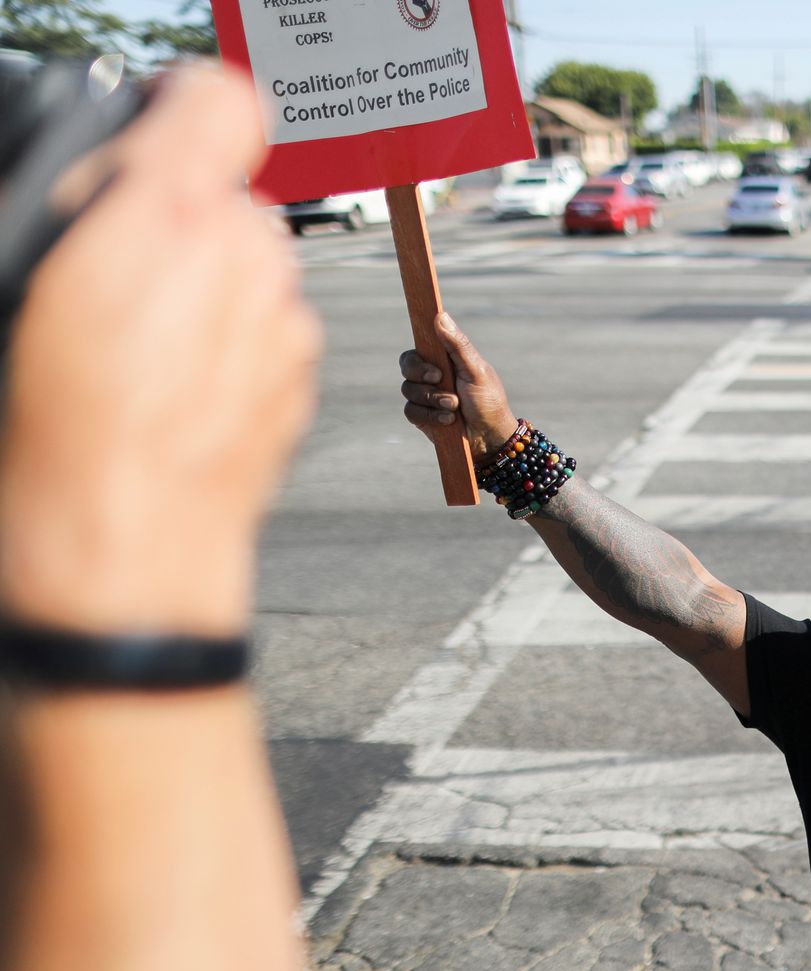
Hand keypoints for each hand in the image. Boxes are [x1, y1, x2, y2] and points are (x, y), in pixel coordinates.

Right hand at [0, 66, 320, 636]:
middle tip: (111, 282)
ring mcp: (282, 318)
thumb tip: (132, 171)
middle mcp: (245, 257)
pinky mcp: (299, 373)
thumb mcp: (35, 281)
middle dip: (181, 224)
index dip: (182, 118)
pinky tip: (172, 392)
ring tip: (136, 356)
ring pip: (250, 265)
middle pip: (227, 198)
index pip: (219, 103)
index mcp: (168, 215)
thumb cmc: (56, 428)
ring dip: (207, 287)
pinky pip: (264, 326)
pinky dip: (229, 341)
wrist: (123, 552)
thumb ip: (105, 204)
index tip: (148, 152)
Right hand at [399, 312, 517, 457]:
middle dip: (422, 374)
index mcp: (444, 360)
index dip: (419, 355)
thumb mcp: (476, 370)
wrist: (490, 437)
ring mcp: (424, 395)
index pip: (419, 348)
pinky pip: (411, 411)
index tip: (435, 367)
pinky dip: (430, 415)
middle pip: (407, 365)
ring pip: (408, 389)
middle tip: (440, 380)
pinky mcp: (421, 416)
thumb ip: (458, 345)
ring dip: (433, 399)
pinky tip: (448, 420)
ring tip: (455, 406)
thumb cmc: (487, 401)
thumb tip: (440, 315)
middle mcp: (431, 375)